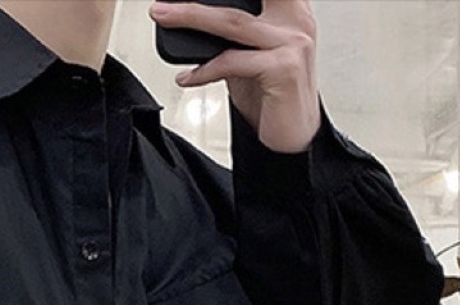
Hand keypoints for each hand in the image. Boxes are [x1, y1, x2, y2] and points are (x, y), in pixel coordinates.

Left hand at [148, 0, 320, 151]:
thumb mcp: (250, 56)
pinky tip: (186, 77)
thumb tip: (192, 21)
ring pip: (231, 22)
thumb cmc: (273, 96)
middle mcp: (296, 20)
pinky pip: (232, 62)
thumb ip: (231, 35)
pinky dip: (203, 70)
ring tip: (164, 15)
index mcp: (291, 9)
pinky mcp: (283, 69)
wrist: (294, 138)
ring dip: (190, 16)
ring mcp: (292, 43)